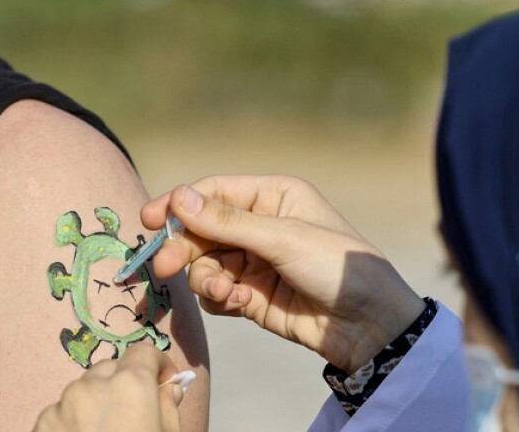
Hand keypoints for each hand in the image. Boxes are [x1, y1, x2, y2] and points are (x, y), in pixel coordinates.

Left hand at [33, 342, 185, 431]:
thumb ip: (169, 409)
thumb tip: (169, 390)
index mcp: (130, 386)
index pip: (144, 353)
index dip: (158, 367)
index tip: (165, 384)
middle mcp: (92, 387)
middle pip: (111, 370)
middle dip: (124, 384)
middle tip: (133, 414)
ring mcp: (62, 405)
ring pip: (84, 390)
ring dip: (96, 403)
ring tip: (106, 430)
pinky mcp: (42, 423)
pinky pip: (61, 411)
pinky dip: (72, 421)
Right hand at [143, 176, 424, 372]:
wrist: (369, 326)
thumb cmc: (336, 266)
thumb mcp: (283, 238)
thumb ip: (227, 222)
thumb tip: (178, 197)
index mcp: (272, 196)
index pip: (213, 193)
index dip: (179, 204)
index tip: (149, 220)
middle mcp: (260, 225)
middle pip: (202, 230)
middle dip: (184, 249)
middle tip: (164, 267)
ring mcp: (254, 262)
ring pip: (205, 263)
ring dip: (205, 278)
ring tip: (223, 293)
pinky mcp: (251, 296)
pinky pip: (216, 292)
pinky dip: (218, 298)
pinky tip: (237, 304)